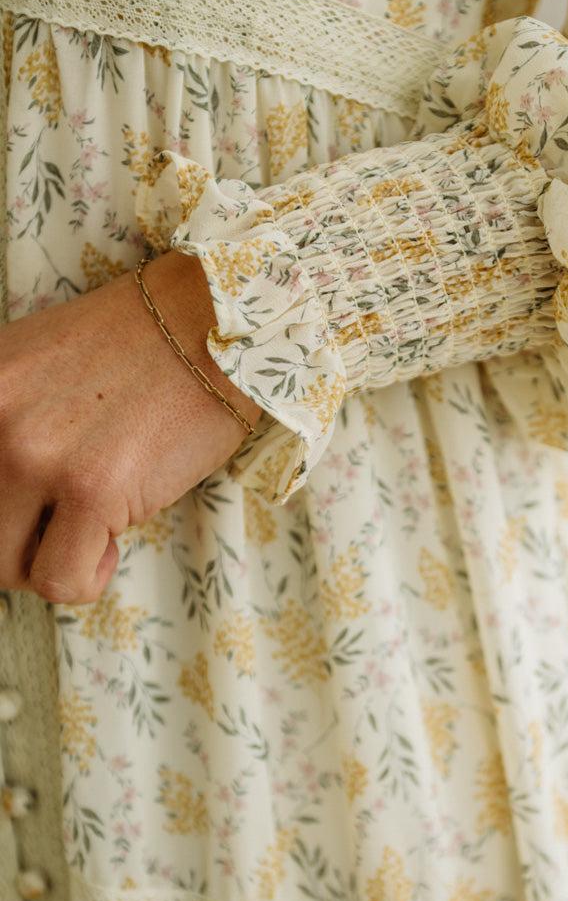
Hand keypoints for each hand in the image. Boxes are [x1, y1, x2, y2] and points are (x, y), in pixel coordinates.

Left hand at [0, 251, 260, 604]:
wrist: (214, 320)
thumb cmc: (145, 342)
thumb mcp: (40, 364)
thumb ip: (8, 417)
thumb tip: (5, 493)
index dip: (4, 504)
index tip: (33, 504)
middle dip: (21, 539)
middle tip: (61, 522)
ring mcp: (37, 454)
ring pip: (7, 567)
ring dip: (51, 561)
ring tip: (90, 529)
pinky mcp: (93, 488)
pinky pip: (61, 580)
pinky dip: (90, 576)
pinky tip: (114, 540)